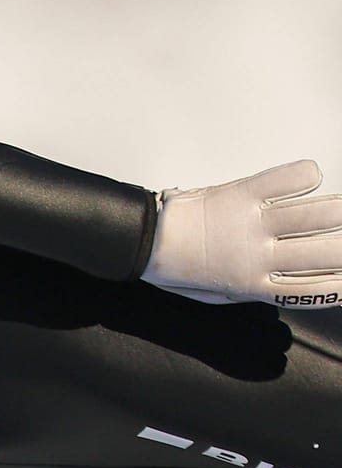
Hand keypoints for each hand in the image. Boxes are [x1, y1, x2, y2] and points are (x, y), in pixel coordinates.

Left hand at [143, 160, 341, 307]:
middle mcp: (257, 257)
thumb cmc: (181, 267)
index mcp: (252, 285)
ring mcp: (250, 225)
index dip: (339, 285)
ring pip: (313, 217)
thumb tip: (289, 283)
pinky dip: (304, 175)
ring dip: (338, 210)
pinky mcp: (240, 194)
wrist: (145, 242)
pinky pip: (284, 180)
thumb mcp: (221, 292)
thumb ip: (257, 288)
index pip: (312, 290)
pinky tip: (310, 176)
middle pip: (323, 253)